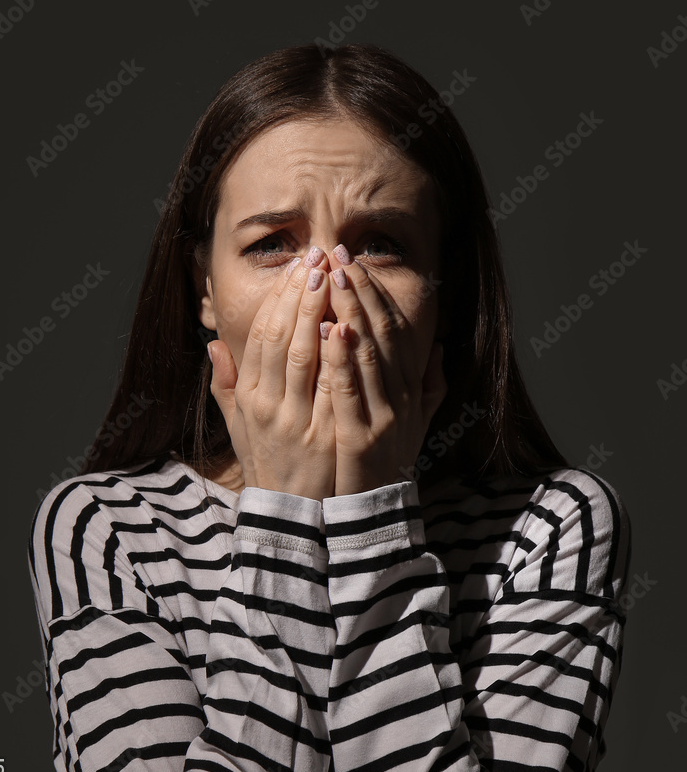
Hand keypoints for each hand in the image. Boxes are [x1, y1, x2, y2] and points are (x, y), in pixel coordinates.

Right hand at [207, 247, 336, 501]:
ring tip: (332, 276)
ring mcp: (297, 421)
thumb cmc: (268, 464)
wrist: (291, 514)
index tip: (295, 268)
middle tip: (316, 257)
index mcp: (249, 398)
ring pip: (304, 355)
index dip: (278, 299)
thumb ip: (226, 385)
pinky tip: (345, 326)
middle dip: (299, 294)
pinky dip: (336, 355)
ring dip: (317, 312)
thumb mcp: (238, 426)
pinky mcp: (325, 436)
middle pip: (281, 337)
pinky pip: (331, 388)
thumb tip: (213, 345)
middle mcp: (268, 406)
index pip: (260, 337)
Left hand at [325, 259, 446, 497]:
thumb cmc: (387, 466)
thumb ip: (430, 387)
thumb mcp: (416, 424)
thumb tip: (441, 349)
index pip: (396, 331)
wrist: (376, 517)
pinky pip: (349, 391)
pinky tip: (330, 328)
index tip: (353, 262)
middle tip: (337, 254)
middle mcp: (401, 399)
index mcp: (409, 391)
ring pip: (367, 354)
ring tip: (333, 277)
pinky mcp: (360, 438)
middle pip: (383, 333)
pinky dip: (341, 358)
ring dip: (350, 311)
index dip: (376, 294)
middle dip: (360, 290)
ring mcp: (383, 418)